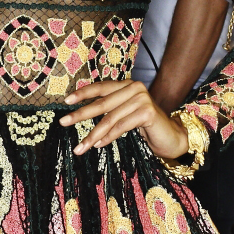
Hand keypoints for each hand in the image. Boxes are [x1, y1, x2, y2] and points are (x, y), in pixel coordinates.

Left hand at [60, 79, 188, 160]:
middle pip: (102, 103)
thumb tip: (81, 114)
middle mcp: (134, 88)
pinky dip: (108, 137)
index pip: (101, 87)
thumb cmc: (145, 126)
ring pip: (110, 118)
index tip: (66, 101)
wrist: (170, 137)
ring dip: (93, 134)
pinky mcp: (147, 112)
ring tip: (80, 147)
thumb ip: (109, 109)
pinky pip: (121, 126)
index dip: (83, 93)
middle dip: (81, 114)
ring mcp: (142, 99)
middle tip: (63, 122)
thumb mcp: (124, 114)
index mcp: (127, 85)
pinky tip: (98, 145)